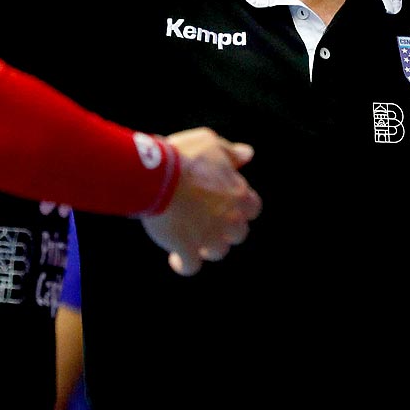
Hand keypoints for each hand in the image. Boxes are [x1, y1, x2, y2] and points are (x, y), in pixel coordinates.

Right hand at [143, 128, 260, 274]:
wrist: (157, 176)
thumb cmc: (182, 156)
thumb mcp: (209, 143)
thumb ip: (231, 152)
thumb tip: (248, 154)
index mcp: (238, 193)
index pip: (253, 207)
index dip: (240, 207)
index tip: (226, 202)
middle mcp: (230, 219)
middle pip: (238, 233)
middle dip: (226, 229)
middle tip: (206, 221)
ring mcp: (209, 236)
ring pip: (218, 251)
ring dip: (207, 246)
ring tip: (191, 238)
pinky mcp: (187, 248)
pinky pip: (191, 266)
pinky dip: (184, 264)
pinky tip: (176, 258)